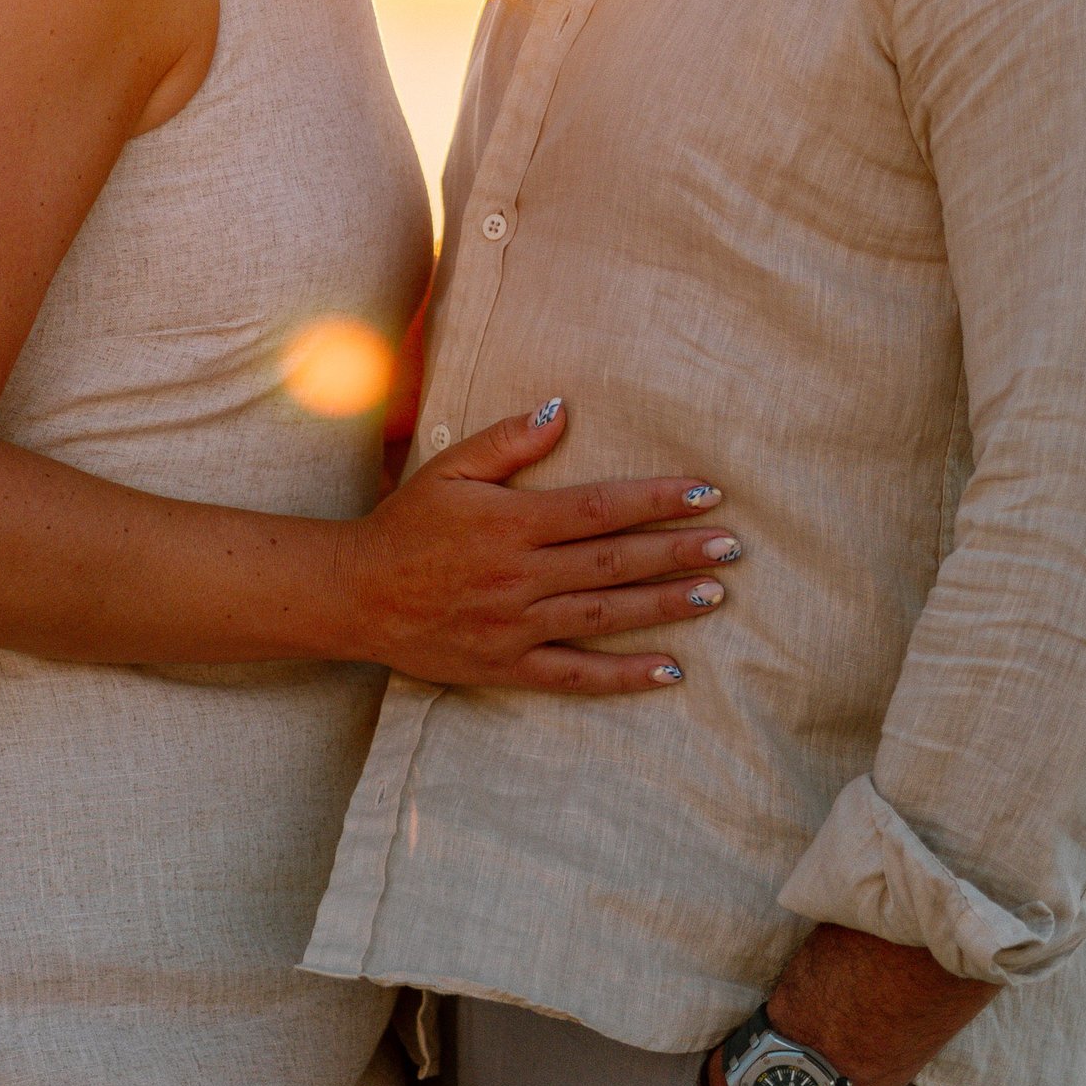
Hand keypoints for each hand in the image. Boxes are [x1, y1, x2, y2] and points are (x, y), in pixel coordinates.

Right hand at [339, 399, 737, 696]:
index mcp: (511, 524)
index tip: (705, 493)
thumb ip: (508, 442)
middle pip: (614, 561)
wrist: (354, 594)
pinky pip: (575, 674)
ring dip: (664, 605)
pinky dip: (624, 675)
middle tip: (731, 546)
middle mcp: (520, 575)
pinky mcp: (507, 665)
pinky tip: (670, 671)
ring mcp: (515, 625)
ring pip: (604, 614)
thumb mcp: (451, 470)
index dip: (656, 500)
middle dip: (677, 551)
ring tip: (715, 594)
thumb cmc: (406, 524)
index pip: (600, 508)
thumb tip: (562, 410)